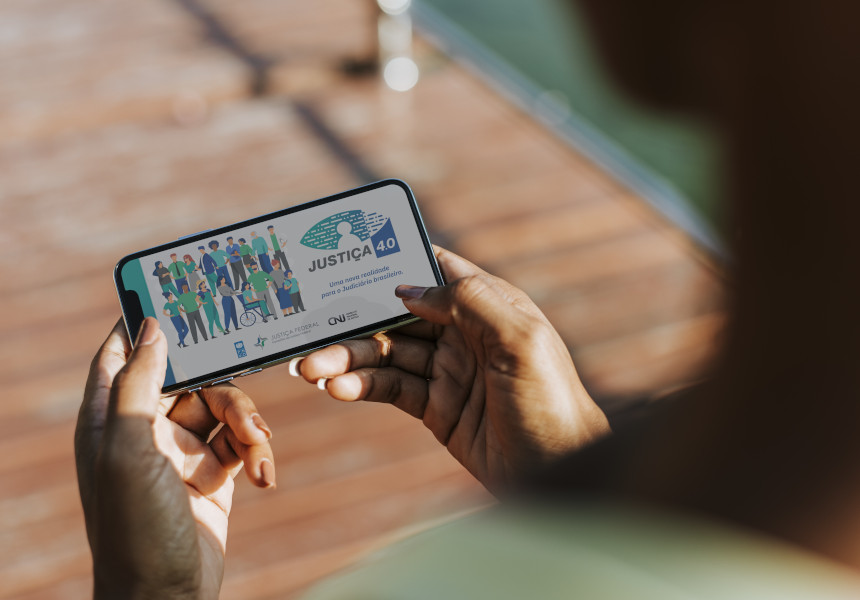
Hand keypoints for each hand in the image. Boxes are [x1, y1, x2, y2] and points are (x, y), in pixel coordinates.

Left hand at [75, 318, 274, 598]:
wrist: (168, 598)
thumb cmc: (135, 527)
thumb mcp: (129, 448)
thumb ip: (138, 384)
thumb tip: (150, 326)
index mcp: (110, 419)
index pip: (121, 353)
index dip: (143, 323)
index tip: (179, 295)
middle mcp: (145, 430)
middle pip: (190, 377)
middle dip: (224, 381)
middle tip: (251, 366)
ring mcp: (181, 453)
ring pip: (224, 409)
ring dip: (248, 424)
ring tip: (260, 449)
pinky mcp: (213, 476)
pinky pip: (242, 444)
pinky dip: (257, 453)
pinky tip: (264, 476)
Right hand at [293, 247, 609, 493]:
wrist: (560, 475)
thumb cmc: (553, 403)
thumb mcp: (521, 341)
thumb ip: (470, 302)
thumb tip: (411, 287)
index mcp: (490, 305)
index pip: (436, 269)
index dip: (395, 260)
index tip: (349, 257)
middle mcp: (466, 333)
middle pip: (399, 316)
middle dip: (356, 321)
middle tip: (313, 330)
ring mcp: (448, 370)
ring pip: (388, 354)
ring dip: (348, 358)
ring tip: (313, 370)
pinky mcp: (436, 407)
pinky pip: (391, 388)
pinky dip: (362, 386)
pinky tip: (339, 389)